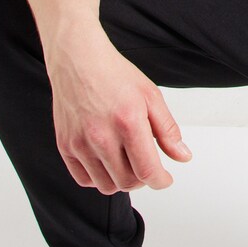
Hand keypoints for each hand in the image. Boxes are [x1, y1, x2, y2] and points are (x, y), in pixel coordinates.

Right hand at [47, 30, 191, 194]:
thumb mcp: (151, 96)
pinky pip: (84, 179)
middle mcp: (101, 136)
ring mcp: (80, 143)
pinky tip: (108, 162)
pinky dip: (99, 178)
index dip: (160, 181)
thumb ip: (168, 130)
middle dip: (143, 179)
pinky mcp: (65, 146)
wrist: (79, 61)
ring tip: (127, 162)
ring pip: (106, 185)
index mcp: (128, 122)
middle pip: (128, 182)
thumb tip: (182, 156)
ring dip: (122, 180)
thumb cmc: (115, 75)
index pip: (147, 171)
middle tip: (146, 164)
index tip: (164, 179)